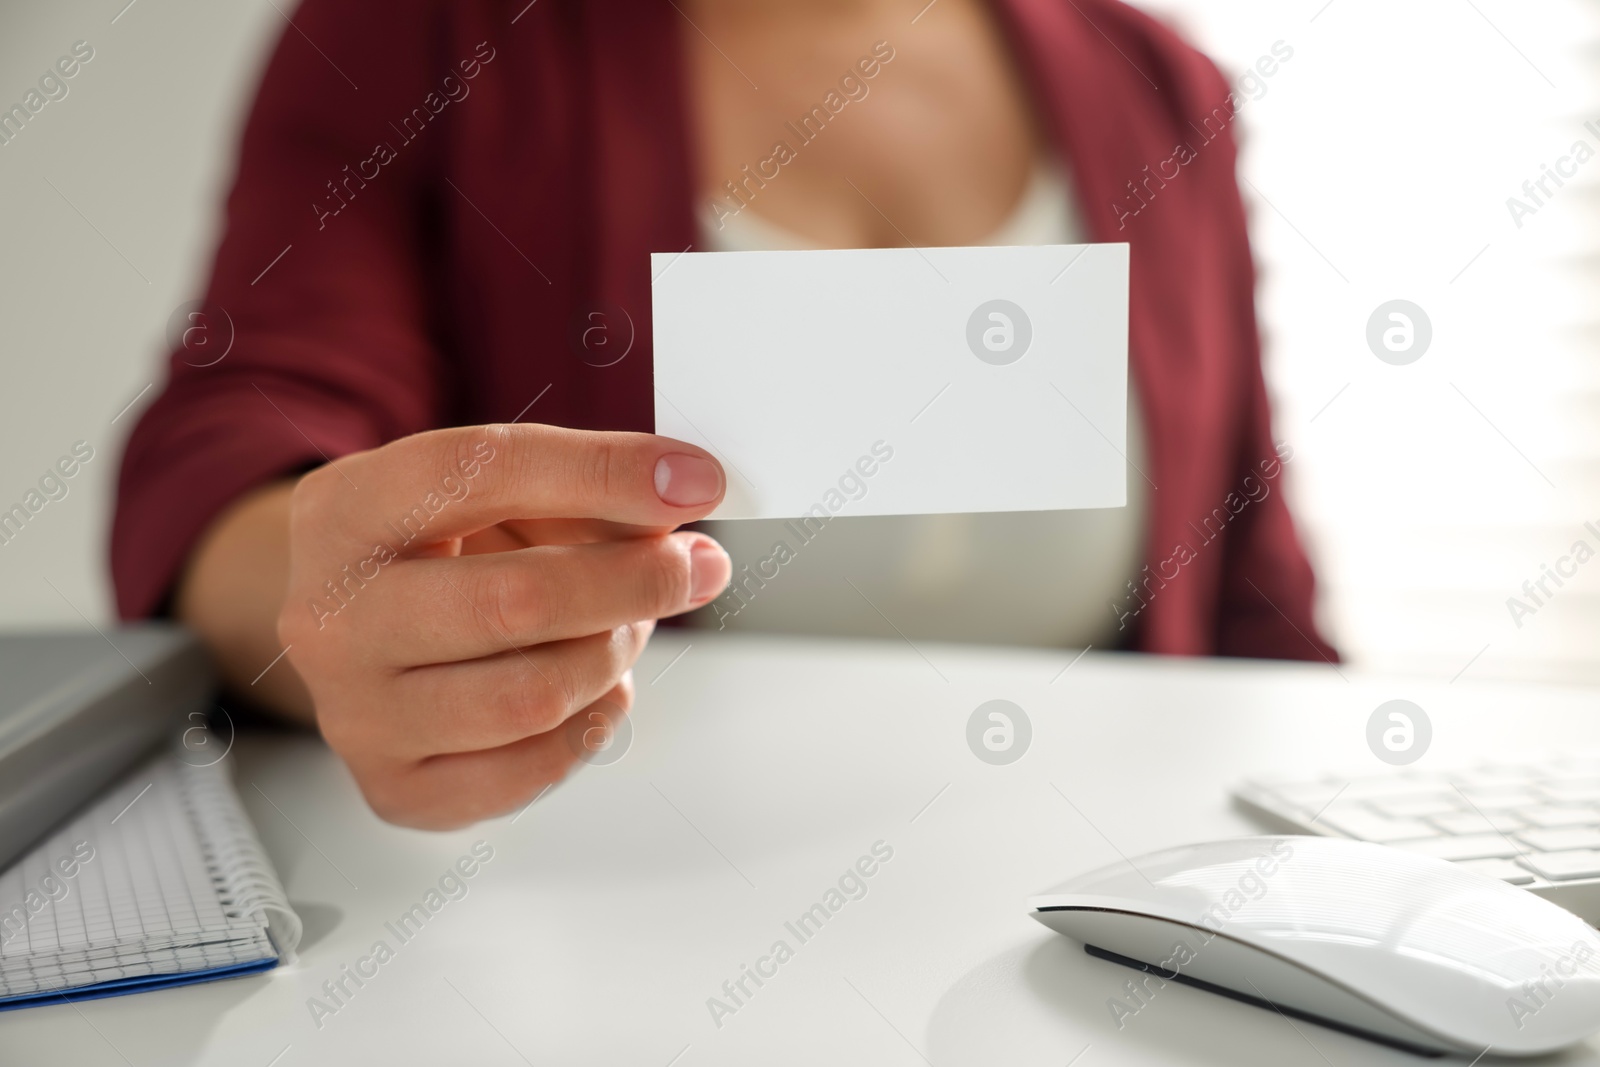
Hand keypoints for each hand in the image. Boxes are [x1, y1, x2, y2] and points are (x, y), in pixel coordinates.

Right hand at [277, 423, 730, 827]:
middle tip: (695, 565)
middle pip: (513, 603)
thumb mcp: (493, 486)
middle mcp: (331, 618)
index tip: (693, 481)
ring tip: (628, 623)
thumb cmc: (442, 548)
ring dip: (613, 653)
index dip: (601, 472)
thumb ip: (583, 484)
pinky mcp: (397, 788)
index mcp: (345, 511)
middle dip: (634, 581)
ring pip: (533, 697)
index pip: (478, 473)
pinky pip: (535, 768)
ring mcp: (356, 715)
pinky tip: (593, 683)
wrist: (362, 626)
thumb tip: (685, 497)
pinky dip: (593, 722)